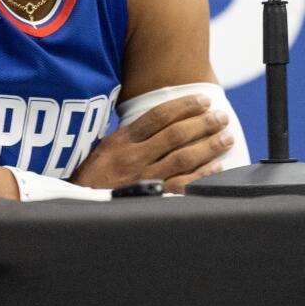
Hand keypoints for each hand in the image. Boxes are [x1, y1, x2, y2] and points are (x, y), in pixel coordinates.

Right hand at [69, 95, 233, 192]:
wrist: (78, 206)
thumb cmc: (89, 179)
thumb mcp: (101, 150)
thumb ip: (126, 136)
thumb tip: (154, 121)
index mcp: (121, 141)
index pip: (158, 116)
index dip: (184, 106)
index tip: (203, 99)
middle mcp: (134, 157)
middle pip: (175, 135)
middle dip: (203, 123)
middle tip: (221, 116)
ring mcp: (144, 178)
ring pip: (183, 158)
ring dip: (208, 146)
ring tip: (226, 137)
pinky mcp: (151, 198)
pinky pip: (182, 185)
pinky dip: (202, 175)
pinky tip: (217, 167)